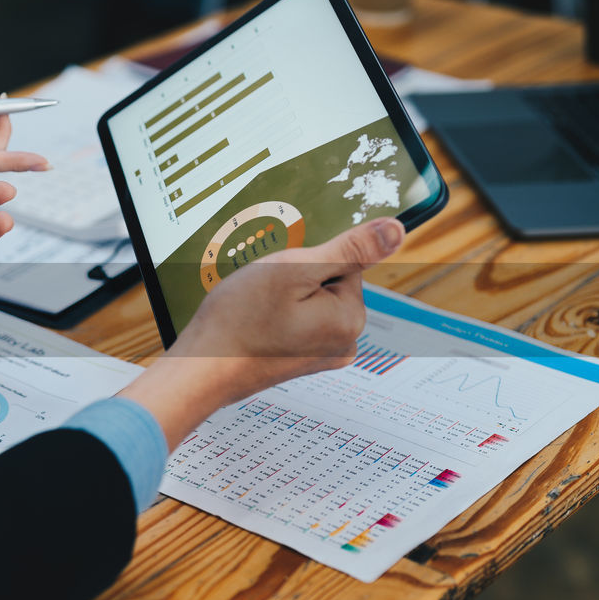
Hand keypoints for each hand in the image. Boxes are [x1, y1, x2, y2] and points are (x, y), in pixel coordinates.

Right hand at [117, 218, 405, 448]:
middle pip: (328, 284)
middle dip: (295, 280)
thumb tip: (397, 231)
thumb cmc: (240, 320)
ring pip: (309, 302)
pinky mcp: (301, 361)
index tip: (279, 279)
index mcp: (350, 318)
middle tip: (263, 295)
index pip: (344, 264)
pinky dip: (275, 318)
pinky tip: (254, 325)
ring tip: (255, 311)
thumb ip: (350, 249)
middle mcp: (344, 342)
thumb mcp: (294, 270)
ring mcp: (322, 356)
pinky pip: (297, 323)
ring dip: (283, 298)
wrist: (201, 369)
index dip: (307, 262)